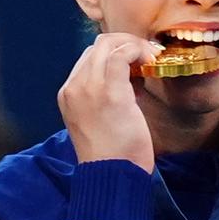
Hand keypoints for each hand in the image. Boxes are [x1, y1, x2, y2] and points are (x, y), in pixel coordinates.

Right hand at [58, 31, 163, 171]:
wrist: (110, 174)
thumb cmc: (112, 153)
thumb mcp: (101, 119)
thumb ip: (109, 94)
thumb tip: (133, 73)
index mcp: (68, 95)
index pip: (89, 58)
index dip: (115, 54)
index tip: (136, 63)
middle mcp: (73, 87)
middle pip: (97, 46)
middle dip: (125, 44)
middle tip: (147, 56)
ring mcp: (88, 88)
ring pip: (108, 44)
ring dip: (134, 45)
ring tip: (150, 58)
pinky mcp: (109, 91)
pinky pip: (122, 54)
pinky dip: (139, 51)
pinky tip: (150, 62)